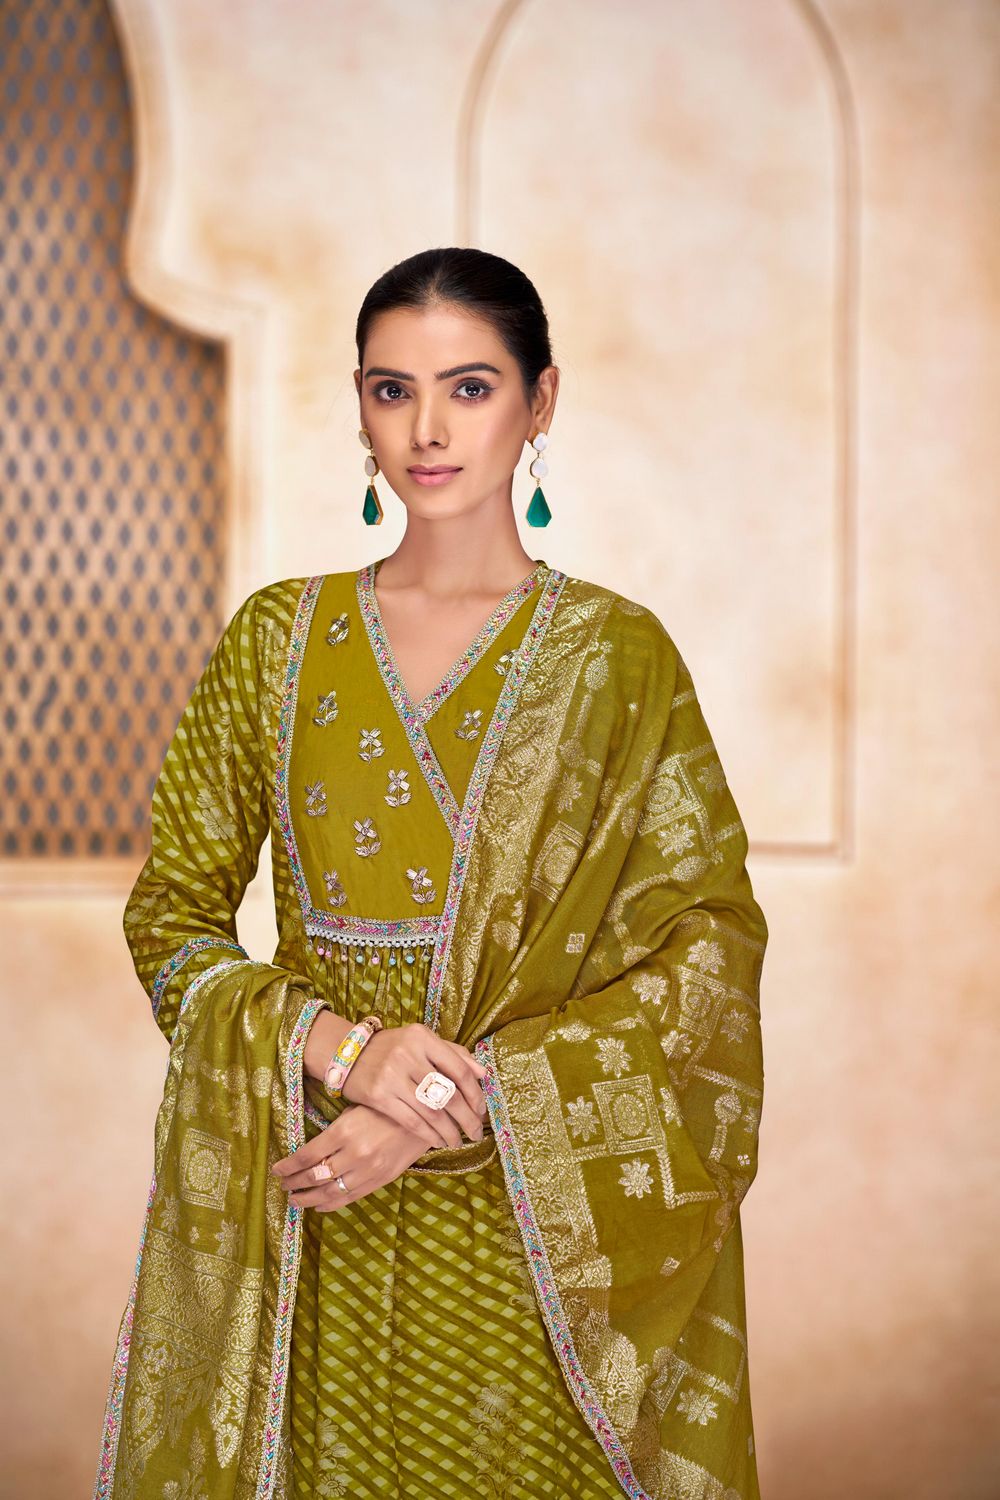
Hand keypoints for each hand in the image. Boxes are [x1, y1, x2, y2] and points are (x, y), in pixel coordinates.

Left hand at [270, 1103, 429, 1211]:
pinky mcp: (381, 1179)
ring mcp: (368, 1170)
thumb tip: (307, 1149)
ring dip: (308, 1198)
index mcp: (343, 1132)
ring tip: (294, 1200)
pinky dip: (331, 1204)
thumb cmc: (386, 1105)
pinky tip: (319, 1205)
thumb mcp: (355, 1108)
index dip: (288, 1166)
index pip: (306, 1156)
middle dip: (294, 1183)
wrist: (426, 1113)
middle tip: (282, 1185)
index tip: (276, 1169)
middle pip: (315, 1177)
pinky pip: (351, 1197)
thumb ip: (333, 1131)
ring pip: (330, 1192)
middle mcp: (353, 1154)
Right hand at [341, 1022, 487, 1149]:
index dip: (475, 1094)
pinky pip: (412, 1121)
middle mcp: (408, 1054)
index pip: (459, 1069)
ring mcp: (392, 1075)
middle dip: (467, 1119)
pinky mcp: (378, 1096)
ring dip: (450, 1132)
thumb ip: (453, 1053)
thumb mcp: (421, 1042)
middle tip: (475, 1133)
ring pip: (432, 1112)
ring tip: (458, 1142)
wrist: (348, 1053)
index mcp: (422, 1037)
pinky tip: (437, 1141)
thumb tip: (483, 1074)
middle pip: (448, 1094)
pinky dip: (429, 1135)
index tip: (481, 1110)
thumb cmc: (392, 1048)